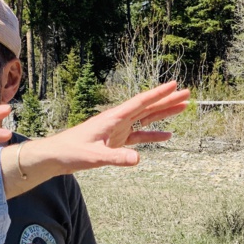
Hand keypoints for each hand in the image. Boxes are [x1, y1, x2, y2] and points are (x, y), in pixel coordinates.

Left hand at [20, 81, 189, 177]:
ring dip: (163, 113)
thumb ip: (116, 157)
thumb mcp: (94, 156)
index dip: (158, 94)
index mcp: (112, 118)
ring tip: (183, 107)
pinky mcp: (115, 141)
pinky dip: (153, 134)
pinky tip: (167, 135)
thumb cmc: (71, 152)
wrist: (55, 156)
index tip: (175, 84)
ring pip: (145, 119)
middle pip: (147, 107)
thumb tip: (138, 158)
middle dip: (167, 100)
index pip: (140, 103)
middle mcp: (116, 120)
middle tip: (188, 93)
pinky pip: (138, 136)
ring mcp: (117, 130)